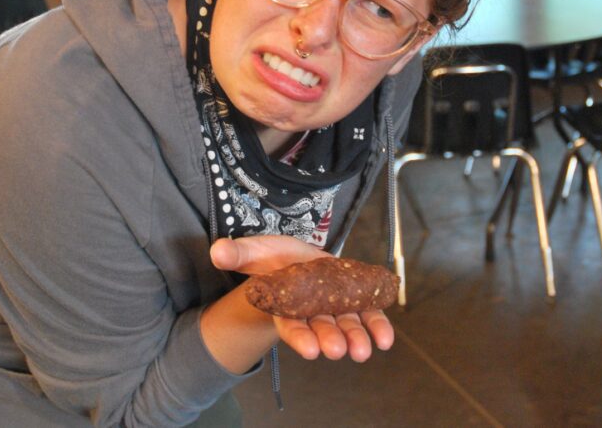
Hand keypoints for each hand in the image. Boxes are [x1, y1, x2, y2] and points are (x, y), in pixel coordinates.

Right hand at [209, 236, 395, 362]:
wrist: (298, 259)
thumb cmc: (274, 259)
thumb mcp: (255, 252)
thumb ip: (237, 253)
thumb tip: (216, 251)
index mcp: (286, 307)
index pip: (291, 326)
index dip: (300, 338)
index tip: (310, 350)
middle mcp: (311, 313)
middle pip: (321, 329)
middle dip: (330, 340)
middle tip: (338, 351)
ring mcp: (335, 308)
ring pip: (347, 326)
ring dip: (356, 338)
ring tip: (364, 350)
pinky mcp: (356, 298)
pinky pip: (369, 314)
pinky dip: (378, 326)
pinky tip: (385, 338)